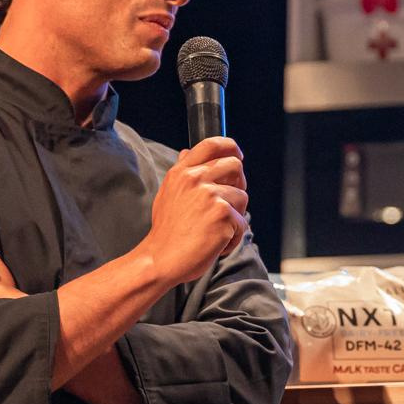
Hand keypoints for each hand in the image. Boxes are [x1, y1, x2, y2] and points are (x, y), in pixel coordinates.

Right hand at [139, 137, 248, 286]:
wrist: (161, 259)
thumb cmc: (167, 232)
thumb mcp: (167, 194)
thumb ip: (181, 173)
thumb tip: (187, 152)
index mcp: (182, 173)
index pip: (211, 145)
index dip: (230, 147)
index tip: (237, 155)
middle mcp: (195, 179)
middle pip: (235, 165)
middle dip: (239, 183)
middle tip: (230, 202)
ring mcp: (211, 195)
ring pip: (242, 197)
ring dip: (235, 217)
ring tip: (215, 231)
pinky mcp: (223, 214)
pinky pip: (242, 223)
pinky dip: (233, 237)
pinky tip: (215, 244)